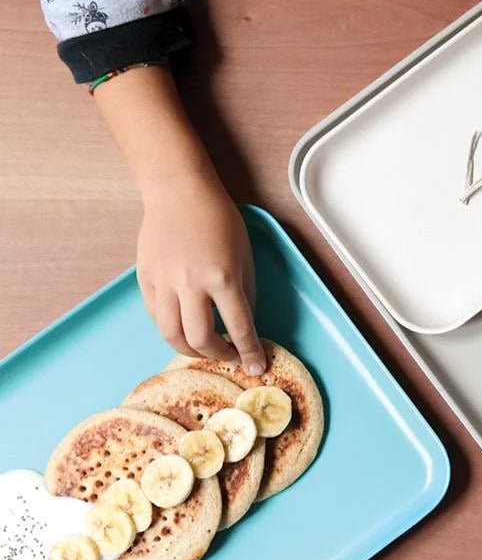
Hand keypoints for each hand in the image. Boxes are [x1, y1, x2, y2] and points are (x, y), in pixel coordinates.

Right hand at [92, 65, 265, 374]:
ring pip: (172, 334)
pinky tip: (185, 330)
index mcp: (222, 277)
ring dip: (191, 351)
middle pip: (200, 339)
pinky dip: (172, 330)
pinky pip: (156, 317)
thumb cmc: (220, 220)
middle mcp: (191, 284)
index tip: (256, 367)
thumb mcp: (245, 257)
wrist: (179, 192)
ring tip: (206, 350)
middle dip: (219, 356)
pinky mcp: (145, 279)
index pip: (239, 327)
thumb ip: (244, 294)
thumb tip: (244, 326)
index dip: (250, 352)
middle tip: (230, 356)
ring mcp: (164, 282)